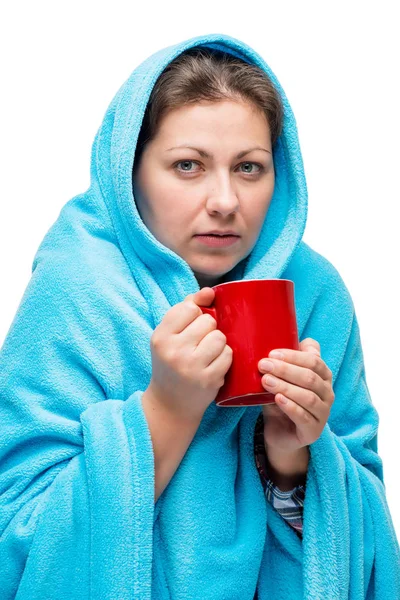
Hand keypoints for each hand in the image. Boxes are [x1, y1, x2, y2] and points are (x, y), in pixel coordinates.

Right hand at [148, 287, 232, 423]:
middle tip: (198, 344)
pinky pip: (228, 355)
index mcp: (161, 336)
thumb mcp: (169, 335)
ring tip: (207, 354)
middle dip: (208, 330)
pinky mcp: (208, 380)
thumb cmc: (171, 362)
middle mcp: (174, 351)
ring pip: (221, 337)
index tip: (190, 328)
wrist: (169, 403)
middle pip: (208, 321)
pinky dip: (224, 358)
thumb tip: (209, 291)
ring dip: (218, 344)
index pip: (189, 308)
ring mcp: (192, 366)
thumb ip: (186, 309)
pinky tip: (213, 365)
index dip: (195, 315)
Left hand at [258, 338, 334, 453]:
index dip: (293, 356)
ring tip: (266, 381)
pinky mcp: (314, 431)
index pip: (314, 361)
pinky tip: (278, 399)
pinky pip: (304, 417)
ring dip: (286, 387)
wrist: (280, 433)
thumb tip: (270, 337)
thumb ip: (283, 361)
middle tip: (263, 365)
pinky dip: (290, 406)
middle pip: (310, 377)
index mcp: (323, 376)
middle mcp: (327, 393)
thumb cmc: (280, 399)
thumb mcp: (281, 378)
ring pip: (308, 397)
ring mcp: (323, 413)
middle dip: (285, 369)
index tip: (271, 353)